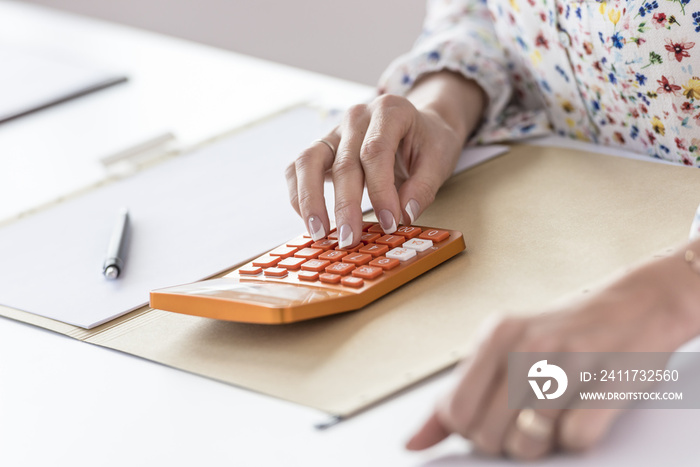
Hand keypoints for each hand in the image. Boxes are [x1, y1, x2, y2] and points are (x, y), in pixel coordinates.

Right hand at [286, 72, 484, 246]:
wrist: (417, 125)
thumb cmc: (428, 141)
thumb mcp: (439, 159)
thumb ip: (423, 187)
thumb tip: (403, 216)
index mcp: (389, 110)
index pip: (376, 151)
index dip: (381, 191)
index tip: (388, 224)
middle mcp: (357, 116)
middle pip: (344, 162)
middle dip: (346, 206)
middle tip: (349, 239)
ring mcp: (334, 131)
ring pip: (308, 161)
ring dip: (310, 201)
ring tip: (319, 234)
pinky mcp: (321, 147)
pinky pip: (298, 169)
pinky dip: (299, 195)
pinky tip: (310, 221)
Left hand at [406, 247, 699, 459]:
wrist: (634, 307)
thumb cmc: (563, 335)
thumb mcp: (503, 352)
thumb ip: (457, 397)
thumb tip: (413, 442)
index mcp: (496, 335)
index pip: (455, 410)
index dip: (470, 429)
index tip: (489, 420)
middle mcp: (526, 344)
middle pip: (488, 434)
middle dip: (505, 441)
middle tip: (527, 419)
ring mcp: (567, 361)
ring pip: (527, 443)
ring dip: (541, 443)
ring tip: (554, 414)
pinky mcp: (606, 381)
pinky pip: (574, 441)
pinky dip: (577, 436)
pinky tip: (582, 408)